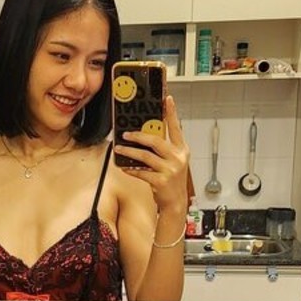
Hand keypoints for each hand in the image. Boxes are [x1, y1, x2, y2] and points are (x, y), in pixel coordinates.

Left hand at [114, 94, 190, 212]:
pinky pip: (141, 171)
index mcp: (181, 150)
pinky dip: (130, 168)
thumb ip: (163, 149)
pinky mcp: (161, 181)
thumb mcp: (173, 161)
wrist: (175, 202)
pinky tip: (123, 166)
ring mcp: (170, 169)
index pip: (176, 127)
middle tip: (126, 134)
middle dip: (138, 136)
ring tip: (119, 148)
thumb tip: (144, 135)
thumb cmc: (172, 180)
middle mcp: (178, 158)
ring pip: (145, 156)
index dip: (172, 112)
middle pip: (155, 141)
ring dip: (130, 151)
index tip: (167, 99)